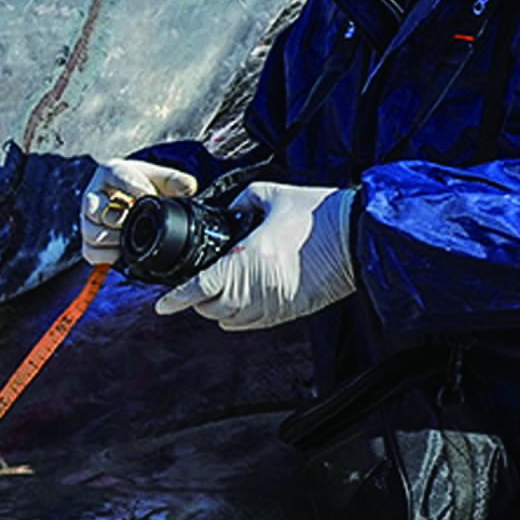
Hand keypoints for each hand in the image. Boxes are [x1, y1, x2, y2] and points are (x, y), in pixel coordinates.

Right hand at [79, 158, 199, 264]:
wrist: (132, 198)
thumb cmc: (144, 185)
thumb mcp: (160, 178)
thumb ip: (175, 180)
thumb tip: (189, 186)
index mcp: (110, 172)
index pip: (118, 176)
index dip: (135, 187)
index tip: (150, 195)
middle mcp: (93, 195)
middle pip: (95, 208)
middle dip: (119, 217)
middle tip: (137, 220)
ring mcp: (88, 219)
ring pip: (91, 232)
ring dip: (114, 239)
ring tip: (131, 237)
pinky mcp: (88, 240)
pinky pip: (91, 253)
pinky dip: (108, 256)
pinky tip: (123, 252)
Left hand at [156, 181, 356, 330]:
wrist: (358, 238)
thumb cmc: (318, 215)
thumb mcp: (271, 195)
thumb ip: (241, 200)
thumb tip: (227, 208)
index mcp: (247, 259)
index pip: (199, 288)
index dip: (175, 299)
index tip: (161, 304)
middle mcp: (256, 288)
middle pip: (210, 308)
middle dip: (196, 299)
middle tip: (192, 284)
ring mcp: (273, 304)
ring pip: (230, 320)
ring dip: (217, 309)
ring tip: (215, 291)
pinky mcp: (290, 312)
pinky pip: (252, 324)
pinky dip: (238, 316)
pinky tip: (239, 301)